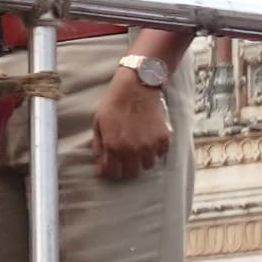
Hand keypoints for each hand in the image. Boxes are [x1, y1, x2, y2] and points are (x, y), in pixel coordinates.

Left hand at [96, 62, 174, 177]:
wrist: (136, 87)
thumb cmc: (114, 103)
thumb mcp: (98, 124)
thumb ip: (98, 147)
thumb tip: (99, 166)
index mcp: (114, 146)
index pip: (113, 173)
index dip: (110, 172)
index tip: (109, 167)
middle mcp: (133, 149)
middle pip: (132, 173)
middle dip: (125, 169)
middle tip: (123, 161)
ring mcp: (150, 145)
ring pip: (147, 166)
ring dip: (141, 161)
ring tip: (136, 150)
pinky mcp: (163, 138)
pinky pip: (160, 154)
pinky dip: (155, 152)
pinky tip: (148, 142)